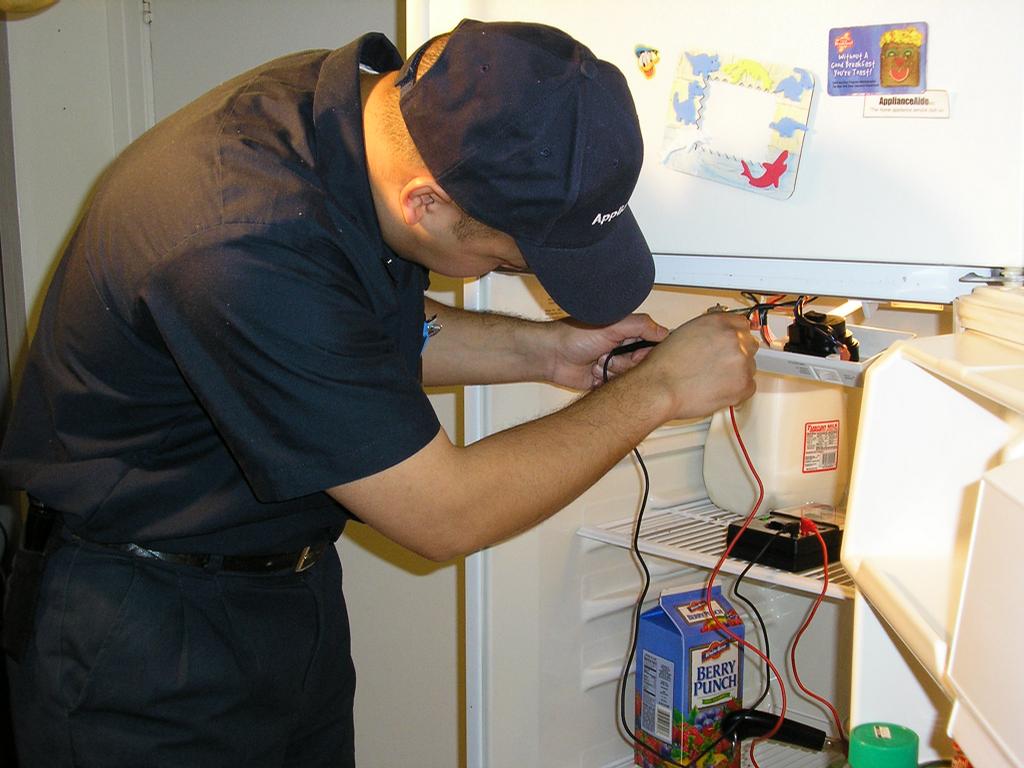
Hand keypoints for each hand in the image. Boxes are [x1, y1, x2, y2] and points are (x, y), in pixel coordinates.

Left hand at [547, 314, 668, 389]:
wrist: (551, 355)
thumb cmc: (574, 335)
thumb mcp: (612, 324)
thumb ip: (641, 325)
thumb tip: (664, 332)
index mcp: (627, 333)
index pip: (652, 345)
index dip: (646, 352)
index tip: (637, 353)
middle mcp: (623, 349)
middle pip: (642, 365)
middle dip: (627, 363)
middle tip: (610, 356)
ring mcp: (614, 365)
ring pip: (630, 378)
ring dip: (614, 371)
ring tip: (598, 362)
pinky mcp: (605, 381)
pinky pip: (617, 388)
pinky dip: (607, 382)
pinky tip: (595, 374)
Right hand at [640, 312, 758, 419]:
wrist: (659, 388)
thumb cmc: (664, 365)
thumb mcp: (685, 332)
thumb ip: (709, 331)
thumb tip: (718, 337)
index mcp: (719, 322)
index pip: (742, 324)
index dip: (735, 336)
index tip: (731, 344)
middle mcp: (733, 339)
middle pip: (749, 344)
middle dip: (736, 354)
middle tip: (718, 364)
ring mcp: (741, 362)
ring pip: (750, 366)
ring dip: (736, 372)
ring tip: (712, 379)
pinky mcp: (743, 385)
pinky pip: (749, 387)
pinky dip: (737, 390)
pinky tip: (717, 389)